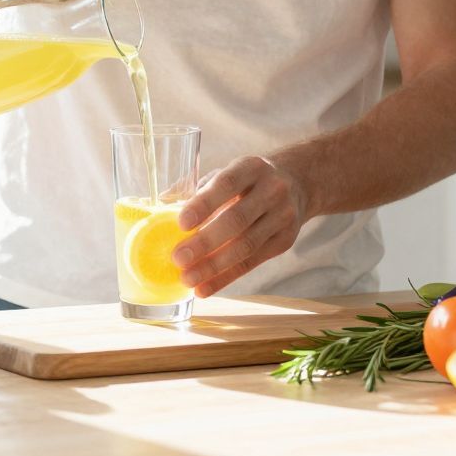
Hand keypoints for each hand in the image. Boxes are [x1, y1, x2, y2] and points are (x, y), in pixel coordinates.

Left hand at [171, 156, 309, 296]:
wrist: (297, 183)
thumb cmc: (247, 181)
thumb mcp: (228, 173)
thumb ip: (196, 189)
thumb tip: (158, 206)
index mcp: (251, 167)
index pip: (227, 184)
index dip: (204, 204)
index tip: (181, 224)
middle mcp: (272, 190)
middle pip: (237, 219)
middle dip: (205, 242)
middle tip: (178, 258)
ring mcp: (282, 216)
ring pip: (246, 246)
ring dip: (213, 266)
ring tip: (187, 279)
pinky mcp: (285, 240)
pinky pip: (252, 262)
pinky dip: (226, 277)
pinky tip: (204, 287)